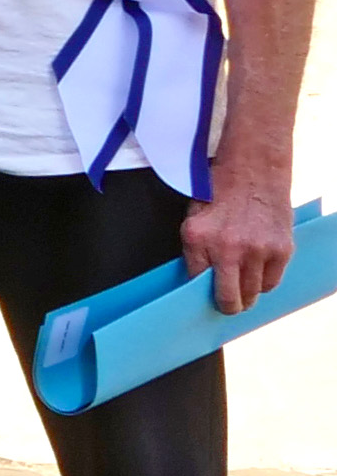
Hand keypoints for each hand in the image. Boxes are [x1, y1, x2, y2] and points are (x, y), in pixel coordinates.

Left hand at [185, 180, 297, 316]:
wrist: (254, 169)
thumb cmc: (220, 191)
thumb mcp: (194, 218)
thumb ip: (197, 249)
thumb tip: (199, 282)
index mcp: (197, 238)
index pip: (196, 283)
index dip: (199, 293)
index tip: (203, 299)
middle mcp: (227, 248)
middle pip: (229, 298)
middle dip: (228, 306)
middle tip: (228, 306)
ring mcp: (257, 250)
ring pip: (252, 292)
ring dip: (248, 293)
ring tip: (244, 284)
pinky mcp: (281, 249)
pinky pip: (272, 281)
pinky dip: (265, 280)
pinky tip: (259, 270)